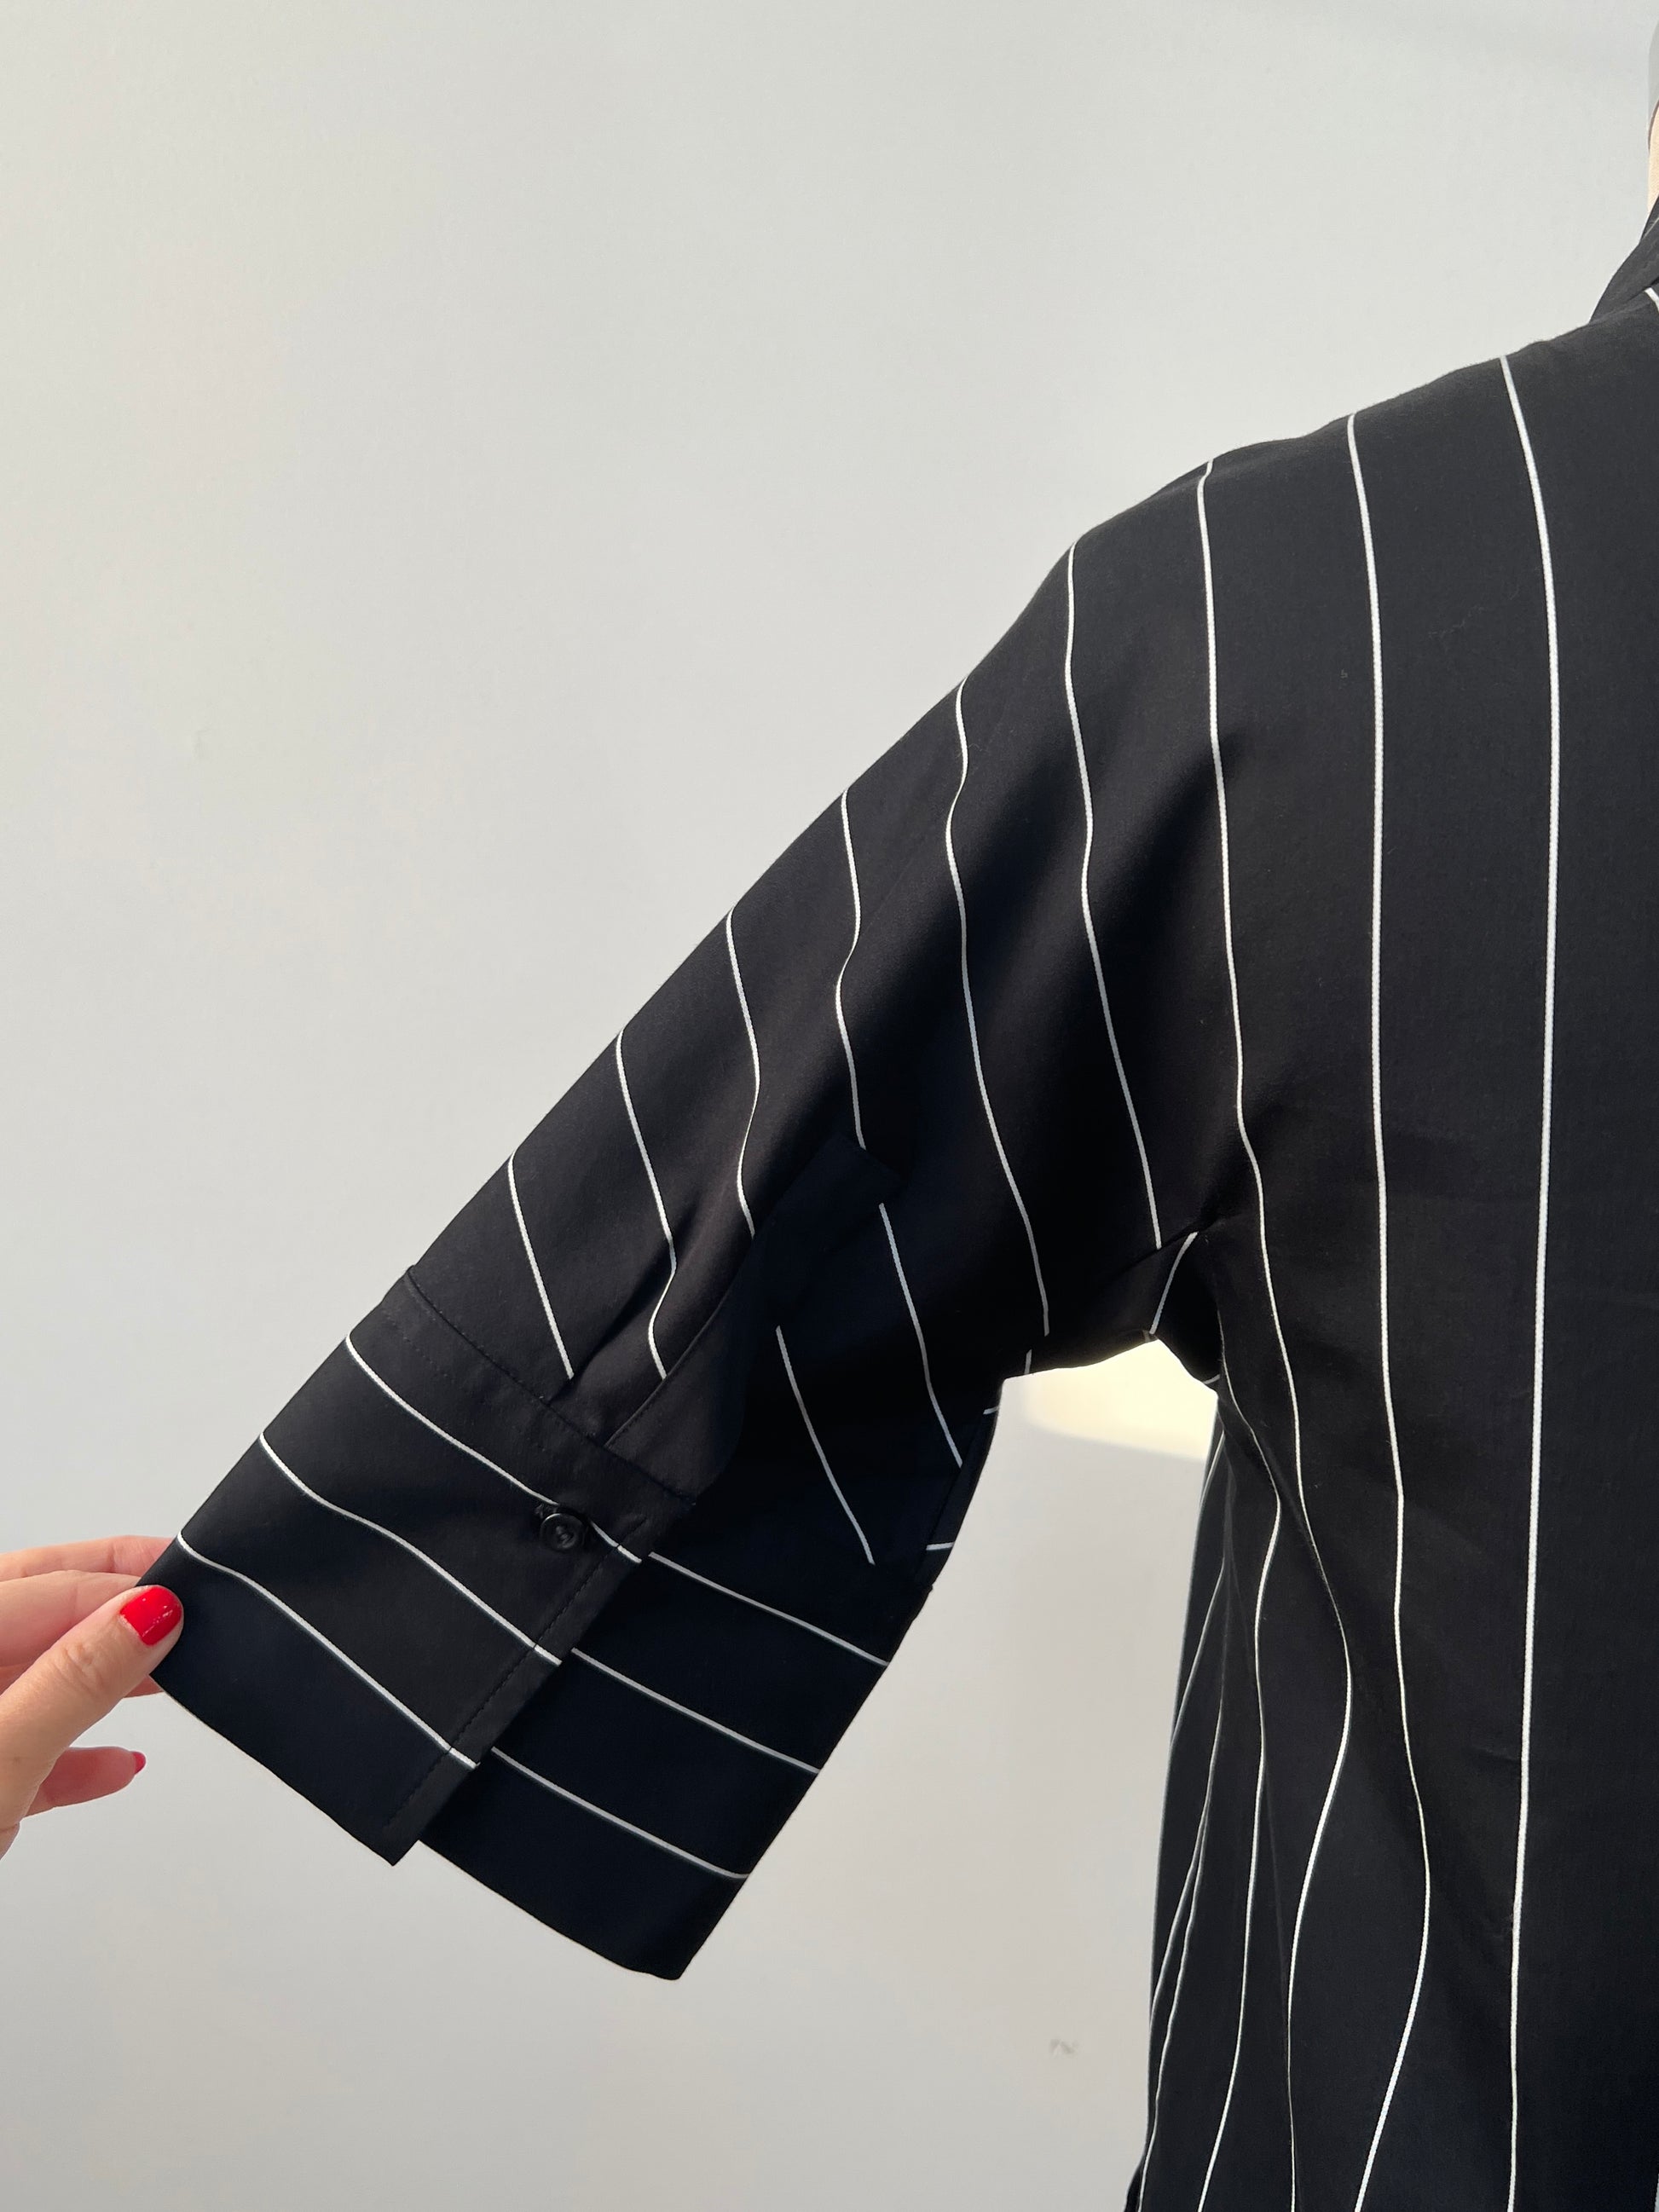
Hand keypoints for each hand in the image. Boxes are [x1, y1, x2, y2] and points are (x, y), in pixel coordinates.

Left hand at [0, 1536, 182, 1860]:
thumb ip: (72, 1681)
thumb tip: (146, 1612)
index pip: (48, 1585)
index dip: (125, 1583)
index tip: (194, 1591)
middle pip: (35, 1614)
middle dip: (113, 1610)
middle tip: (190, 1601)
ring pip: (27, 1680)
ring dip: (100, 1680)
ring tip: (169, 1677)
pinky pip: (15, 1748)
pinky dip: (69, 1753)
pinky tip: (116, 1766)